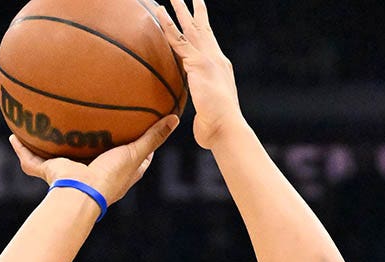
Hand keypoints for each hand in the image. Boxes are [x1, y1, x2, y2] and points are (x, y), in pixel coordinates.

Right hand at [8, 115, 178, 204]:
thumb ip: (154, 136)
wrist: (82, 193)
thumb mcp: (136, 153)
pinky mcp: (49, 173)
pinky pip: (30, 159)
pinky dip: (21, 149)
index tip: (138, 132)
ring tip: (46, 128)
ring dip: (50, 146)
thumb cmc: (111, 176)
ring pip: (57, 158)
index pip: (131, 161)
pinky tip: (12, 135)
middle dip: (90, 145)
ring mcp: (68, 173)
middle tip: (92, 126)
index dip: (135, 148)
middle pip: (91, 157)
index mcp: (115, 174)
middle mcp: (91, 174)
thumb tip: (175, 118)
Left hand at [156, 0, 243, 149]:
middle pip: (203, 31)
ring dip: (181, 10)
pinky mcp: (197, 63)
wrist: (225, 128)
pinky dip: (167, 26)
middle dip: (197, 14)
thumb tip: (199, 118)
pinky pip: (178, 40)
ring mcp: (208, 59)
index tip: (200, 19)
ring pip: (191, 29)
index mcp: (219, 69)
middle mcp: (216, 60)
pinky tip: (159, 12)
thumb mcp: (208, 111)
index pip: (209, 45)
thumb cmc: (217, 127)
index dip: (204, 31)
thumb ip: (202, 106)